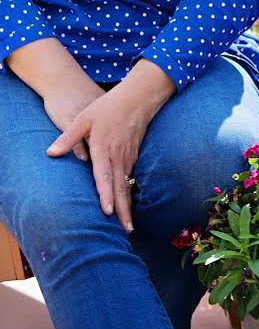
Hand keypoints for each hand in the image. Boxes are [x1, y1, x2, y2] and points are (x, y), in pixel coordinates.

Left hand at [46, 85, 154, 233]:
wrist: (138, 97)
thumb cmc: (108, 107)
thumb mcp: (84, 118)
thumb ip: (68, 138)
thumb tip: (51, 153)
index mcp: (104, 148)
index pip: (104, 176)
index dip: (106, 195)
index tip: (107, 212)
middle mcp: (118, 156)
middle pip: (121, 188)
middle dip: (123, 210)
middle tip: (125, 231)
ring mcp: (128, 157)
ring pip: (127, 186)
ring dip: (128, 206)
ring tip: (128, 226)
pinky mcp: (133, 156)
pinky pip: (131, 179)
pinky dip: (129, 194)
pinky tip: (127, 205)